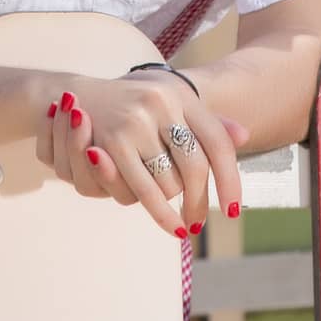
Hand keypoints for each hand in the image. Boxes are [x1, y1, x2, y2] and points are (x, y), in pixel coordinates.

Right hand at [35, 73, 249, 237]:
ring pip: (171, 183)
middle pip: (197, 167)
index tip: (234, 210)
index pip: (218, 141)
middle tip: (200, 221)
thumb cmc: (130, 105)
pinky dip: (162, 215)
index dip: (231, 178)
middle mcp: (163, 101)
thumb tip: (246, 136)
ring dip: (172, 202)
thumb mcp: (168, 104)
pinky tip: (174, 227)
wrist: (74, 94)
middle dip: (201, 201)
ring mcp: (138, 120)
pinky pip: (147, 191)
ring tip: (176, 212)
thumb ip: (205, 121)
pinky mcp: (114, 142)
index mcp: (180, 93)